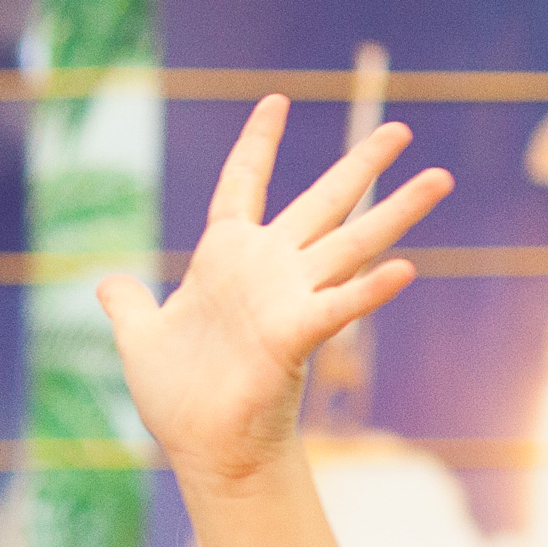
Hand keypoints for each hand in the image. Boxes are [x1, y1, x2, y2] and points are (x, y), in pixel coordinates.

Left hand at [98, 96, 447, 495]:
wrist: (201, 446)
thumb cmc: (178, 396)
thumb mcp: (138, 337)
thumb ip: (128, 304)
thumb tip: (108, 283)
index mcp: (224, 259)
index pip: (240, 186)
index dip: (256, 145)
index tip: (274, 100)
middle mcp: (266, 270)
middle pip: (320, 204)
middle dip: (360, 166)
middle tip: (400, 128)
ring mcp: (286, 299)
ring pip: (350, 243)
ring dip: (395, 213)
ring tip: (438, 177)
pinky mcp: (295, 336)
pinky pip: (339, 305)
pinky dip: (369, 289)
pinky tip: (406, 268)